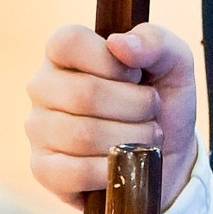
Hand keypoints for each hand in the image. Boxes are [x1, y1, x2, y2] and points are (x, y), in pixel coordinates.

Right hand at [26, 22, 199, 213]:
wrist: (165, 155)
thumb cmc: (160, 101)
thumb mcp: (173, 62)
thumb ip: (155, 42)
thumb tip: (119, 44)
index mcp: (65, 52)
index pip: (69, 42)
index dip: (111, 61)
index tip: (136, 75)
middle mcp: (42, 87)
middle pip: (84, 94)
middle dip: (135, 106)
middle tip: (152, 112)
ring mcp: (38, 128)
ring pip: (83, 136)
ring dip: (130, 140)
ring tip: (145, 138)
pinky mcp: (43, 169)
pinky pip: (75, 172)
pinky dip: (111, 169)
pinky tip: (124, 163)